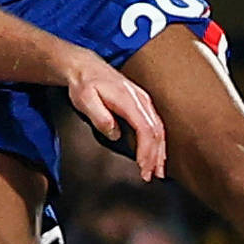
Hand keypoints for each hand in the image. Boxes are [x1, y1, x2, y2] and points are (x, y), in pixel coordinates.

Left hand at [59, 51, 165, 178]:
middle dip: (154, 156)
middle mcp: (141, 100)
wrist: (85, 67)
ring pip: (159, 129)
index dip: (146, 150)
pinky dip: (158, 143)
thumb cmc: (84, 84)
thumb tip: (114, 133)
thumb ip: (100, 117)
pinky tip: (156, 155)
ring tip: (157, 172)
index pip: (145, 128)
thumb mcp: (85, 99)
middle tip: (150, 176)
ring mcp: (143, 102)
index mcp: (129, 100)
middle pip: (156, 132)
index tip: (142, 167)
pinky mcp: (142, 105)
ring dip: (159, 152)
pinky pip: (155, 126)